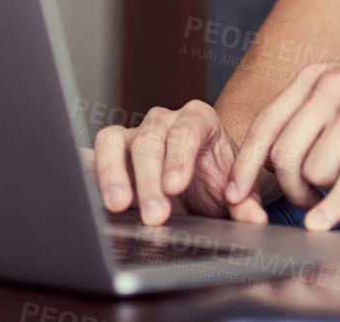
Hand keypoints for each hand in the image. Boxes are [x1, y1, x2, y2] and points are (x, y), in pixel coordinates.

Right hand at [91, 100, 269, 225]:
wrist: (201, 188)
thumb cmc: (217, 183)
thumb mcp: (236, 194)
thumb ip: (246, 204)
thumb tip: (254, 218)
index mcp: (199, 120)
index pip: (187, 129)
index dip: (179, 156)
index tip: (175, 186)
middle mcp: (164, 121)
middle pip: (150, 139)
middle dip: (149, 178)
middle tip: (154, 214)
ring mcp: (134, 135)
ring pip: (114, 140)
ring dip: (113, 173)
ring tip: (118, 206)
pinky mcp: (111, 154)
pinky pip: (92, 155)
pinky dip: (88, 172)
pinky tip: (86, 194)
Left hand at [225, 55, 339, 230]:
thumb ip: (311, 116)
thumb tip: (272, 161)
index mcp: (315, 78)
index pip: (264, 126)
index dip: (245, 166)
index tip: (235, 196)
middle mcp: (332, 87)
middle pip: (284, 156)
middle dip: (293, 190)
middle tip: (312, 200)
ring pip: (313, 172)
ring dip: (323, 195)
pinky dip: (333, 209)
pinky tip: (324, 224)